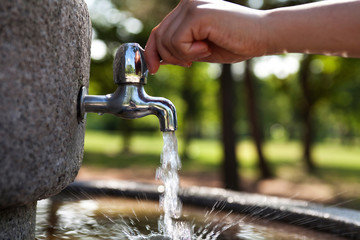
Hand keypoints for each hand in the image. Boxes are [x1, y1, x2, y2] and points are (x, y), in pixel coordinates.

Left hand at [144, 0, 265, 73]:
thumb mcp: (199, 49)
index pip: (158, 30)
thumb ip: (179, 49)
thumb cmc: (235, 43)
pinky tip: (207, 47)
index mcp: (187, 9)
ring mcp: (191, 6)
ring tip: (205, 50)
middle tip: (190, 62)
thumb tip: (157, 58)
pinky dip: (189, 52)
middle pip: (158, 36)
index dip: (152, 51)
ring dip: (183, 55)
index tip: (155, 68)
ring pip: (166, 41)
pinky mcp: (197, 14)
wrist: (262, 37)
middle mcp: (186, 3)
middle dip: (168, 57)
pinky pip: (177, 42)